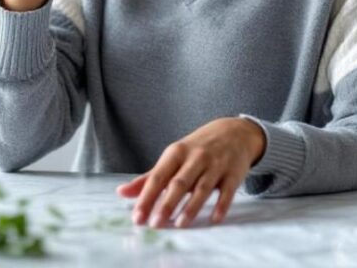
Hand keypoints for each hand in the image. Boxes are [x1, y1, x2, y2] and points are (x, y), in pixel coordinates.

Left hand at [116, 117, 266, 228]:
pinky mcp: (233, 174)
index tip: (138, 217)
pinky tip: (214, 219)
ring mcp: (216, 165)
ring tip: (180, 224)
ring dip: (191, 207)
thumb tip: (121, 192)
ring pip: (202, 188)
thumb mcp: (173, 157)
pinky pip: (227, 191)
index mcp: (176, 153)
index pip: (158, 177)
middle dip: (167, 204)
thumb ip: (149, 177)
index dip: (147, 197)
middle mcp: (195, 158)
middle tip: (156, 224)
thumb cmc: (198, 148)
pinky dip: (221, 205)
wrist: (234, 132)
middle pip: (179, 182)